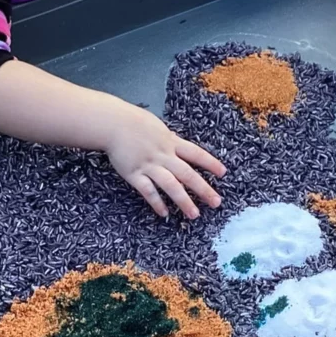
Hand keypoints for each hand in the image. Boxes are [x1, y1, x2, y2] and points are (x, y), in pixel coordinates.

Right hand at [104, 105, 225, 218]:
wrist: (112, 123)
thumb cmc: (133, 122)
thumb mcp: (157, 127)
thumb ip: (169, 140)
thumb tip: (180, 147)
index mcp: (170, 142)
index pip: (196, 153)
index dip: (210, 163)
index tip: (223, 173)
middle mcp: (163, 155)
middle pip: (187, 174)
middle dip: (203, 189)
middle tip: (216, 202)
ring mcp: (149, 165)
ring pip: (170, 185)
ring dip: (183, 200)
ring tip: (194, 214)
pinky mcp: (134, 174)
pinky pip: (148, 191)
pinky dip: (157, 202)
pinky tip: (165, 213)